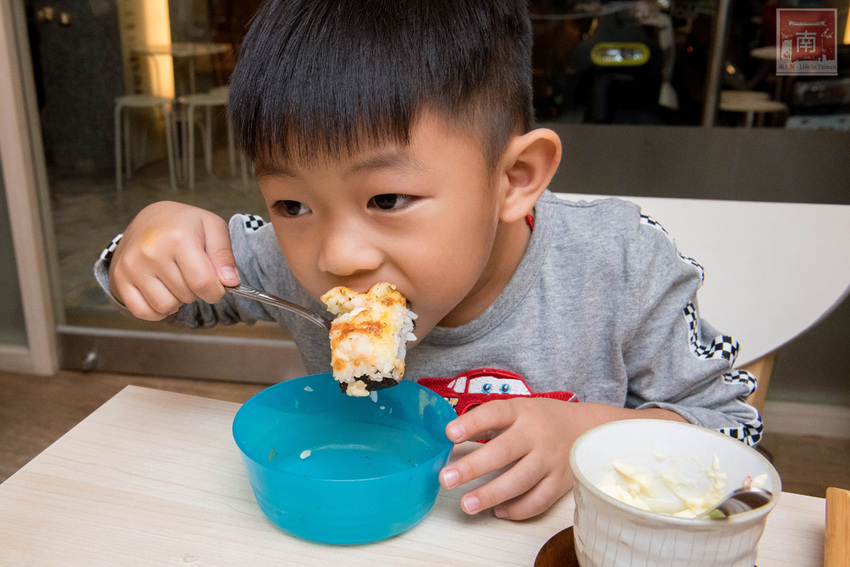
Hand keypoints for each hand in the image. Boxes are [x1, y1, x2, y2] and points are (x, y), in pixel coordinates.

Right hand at [108, 201, 239, 319]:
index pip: (203, 283)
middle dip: (196, 290)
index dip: (216, 291)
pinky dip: (157, 309)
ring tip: (175, 277)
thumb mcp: (212, 227)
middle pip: (186, 296)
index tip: (216, 284)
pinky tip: (162, 291)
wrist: (149, 218)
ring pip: (165, 306)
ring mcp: (132, 267)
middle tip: (189, 270)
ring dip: (176, 299)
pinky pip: (142, 312)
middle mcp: (151, 252)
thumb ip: (224, 256)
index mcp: (177, 238)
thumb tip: (230, 283)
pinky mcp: (120, 279)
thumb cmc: (185, 224)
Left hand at [438, 399, 686, 519]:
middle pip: (504, 451)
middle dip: (473, 467)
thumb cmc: (541, 419)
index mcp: (522, 412)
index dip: (472, 424)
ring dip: (491, 494)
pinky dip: (518, 509)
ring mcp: (550, 459)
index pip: (495, 414)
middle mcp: (536, 434)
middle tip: (446, 479)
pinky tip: (499, 511)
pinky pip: (538, 500)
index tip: (449, 433)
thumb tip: (451, 436)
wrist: (588, 428)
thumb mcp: (518, 409)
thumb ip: (488, 422)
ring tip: (467, 504)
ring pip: (520, 481)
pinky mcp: (561, 482)